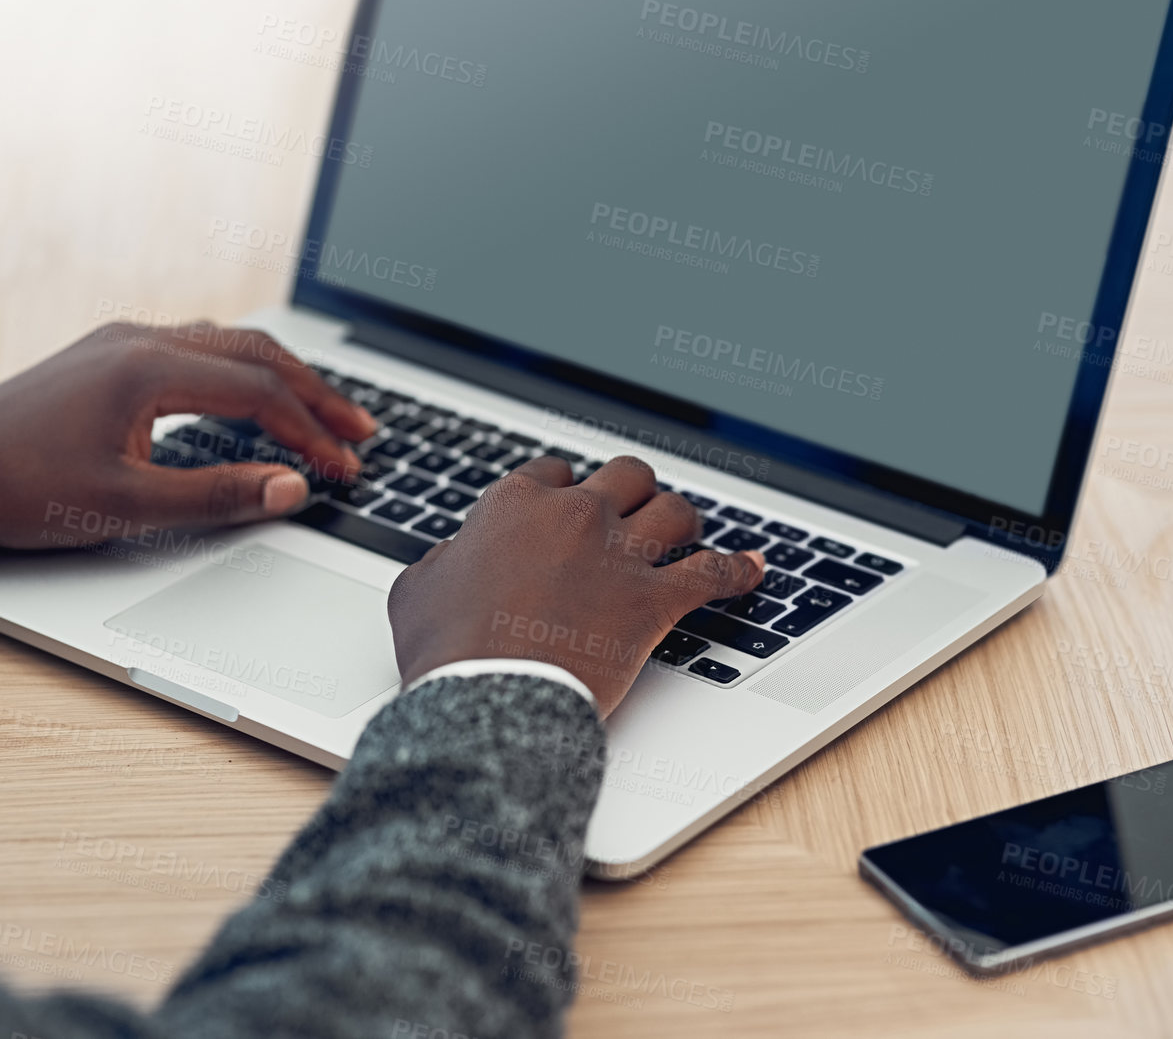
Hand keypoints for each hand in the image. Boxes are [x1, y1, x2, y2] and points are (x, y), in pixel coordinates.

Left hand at [0, 322, 374, 551]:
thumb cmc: (17, 490)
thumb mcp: (127, 506)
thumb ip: (219, 494)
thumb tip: (291, 487)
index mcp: (149, 368)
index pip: (261, 393)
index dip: (312, 434)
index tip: (343, 469)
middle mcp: (139, 340)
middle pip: (256, 354)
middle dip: (315, 393)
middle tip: (361, 431)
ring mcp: (120, 342)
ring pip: (227, 344)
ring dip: (281, 378)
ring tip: (321, 412)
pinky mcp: (105, 356)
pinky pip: (195, 349)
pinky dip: (241, 373)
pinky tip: (250, 398)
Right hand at [387, 455, 764, 714]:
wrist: (485, 699)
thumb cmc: (446, 650)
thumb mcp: (417, 589)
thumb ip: (444, 559)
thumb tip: (456, 557)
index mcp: (515, 503)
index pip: (554, 473)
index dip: (564, 492)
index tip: (567, 511)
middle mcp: (575, 515)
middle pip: (626, 475)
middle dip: (632, 492)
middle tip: (632, 515)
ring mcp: (620, 555)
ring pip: (674, 512)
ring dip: (680, 523)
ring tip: (683, 536)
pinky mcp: (654, 600)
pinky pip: (714, 573)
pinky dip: (740, 569)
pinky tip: (754, 568)